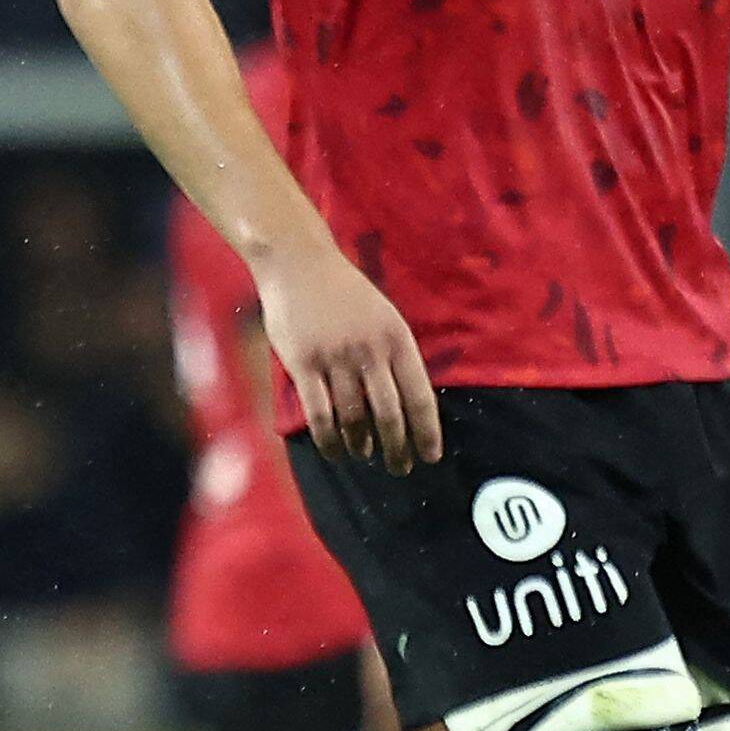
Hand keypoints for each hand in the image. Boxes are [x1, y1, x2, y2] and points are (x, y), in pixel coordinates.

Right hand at [255, 236, 442, 472]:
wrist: (299, 263)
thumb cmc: (344, 292)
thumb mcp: (383, 316)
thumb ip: (393, 355)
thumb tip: (405, 404)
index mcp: (396, 339)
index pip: (420, 396)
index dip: (427, 432)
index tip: (431, 456)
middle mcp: (370, 351)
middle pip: (390, 414)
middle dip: (398, 448)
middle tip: (400, 468)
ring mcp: (336, 358)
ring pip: (355, 417)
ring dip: (362, 444)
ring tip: (365, 454)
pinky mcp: (304, 364)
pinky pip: (320, 414)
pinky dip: (329, 439)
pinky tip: (334, 450)